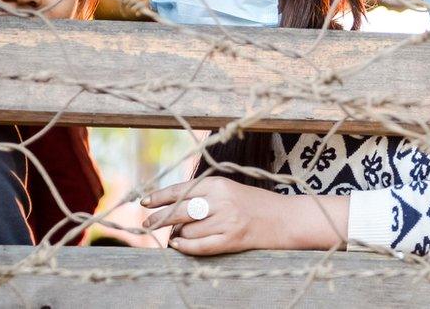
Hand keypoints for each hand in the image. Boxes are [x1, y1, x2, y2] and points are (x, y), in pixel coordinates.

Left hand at [141, 176, 288, 254]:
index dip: (159, 197)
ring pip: (188, 230)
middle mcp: (220, 200)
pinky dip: (185, 247)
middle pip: (179, 210)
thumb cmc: (254, 203)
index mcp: (218, 183)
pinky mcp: (231, 240)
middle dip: (159, 218)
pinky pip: (199, 246)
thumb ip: (203, 194)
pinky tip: (178, 245)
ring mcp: (226, 221)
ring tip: (178, 234)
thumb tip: (170, 205)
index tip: (145, 202)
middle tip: (146, 224)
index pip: (181, 189)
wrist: (284, 218)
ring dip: (178, 234)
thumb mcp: (228, 189)